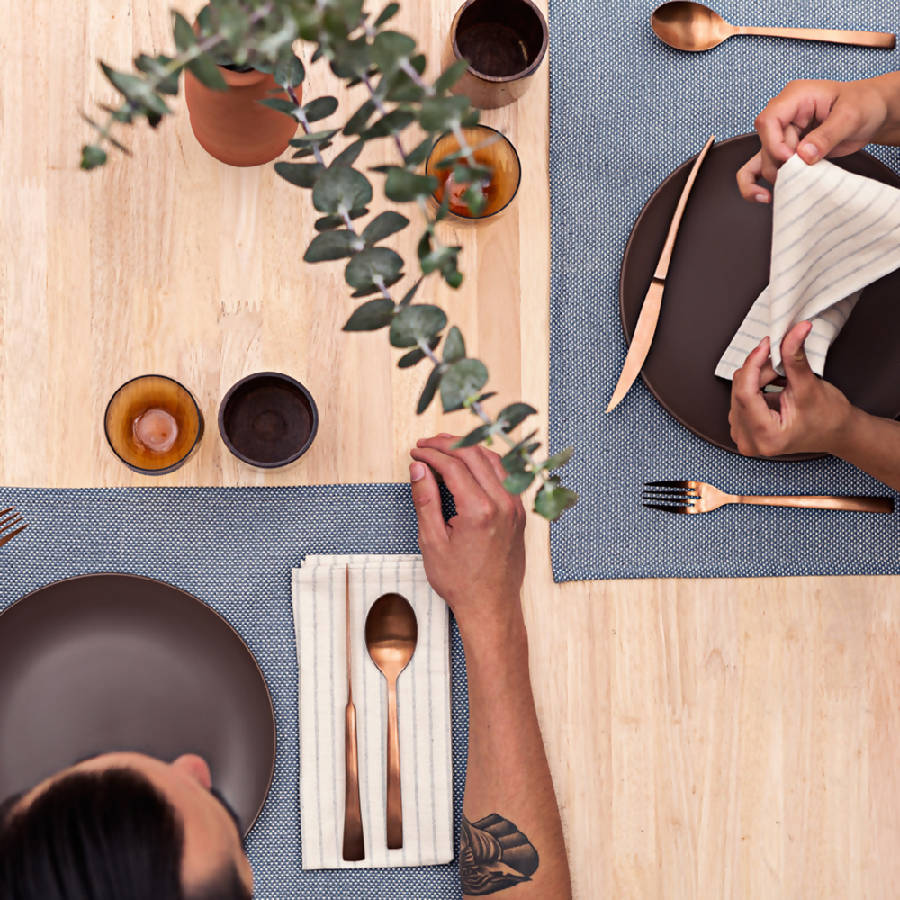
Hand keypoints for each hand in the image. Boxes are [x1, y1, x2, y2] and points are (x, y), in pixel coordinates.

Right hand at [408, 434, 524, 634]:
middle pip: (475, 455)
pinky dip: (485, 462)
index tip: (416, 452)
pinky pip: (505, 475)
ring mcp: (516, 507)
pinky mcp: (520, 512)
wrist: (491, 606)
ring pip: (493, 460)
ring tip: (444, 447)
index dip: (431, 454)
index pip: (454, 465)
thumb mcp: (432, 541)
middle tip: (426, 444)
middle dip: (447, 444)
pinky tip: (469, 463)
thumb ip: (425, 500)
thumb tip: (418, 468)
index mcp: (480, 511)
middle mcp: (503, 504)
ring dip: (467, 449)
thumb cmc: (461, 582)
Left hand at [729, 321, 852, 456]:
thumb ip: (795, 357)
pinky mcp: (742, 430)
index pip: (745, 393)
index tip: (766, 344)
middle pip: (741, 392)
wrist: (837, 433)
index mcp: (765, 436)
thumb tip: (796, 330)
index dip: (753, 364)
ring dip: (759, 378)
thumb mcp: (810, 385)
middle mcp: (748, 441)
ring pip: (739, 393)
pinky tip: (775, 387)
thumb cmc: (828, 417)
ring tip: (784, 378)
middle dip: (760, 371)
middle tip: (782, 361)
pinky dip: (756, 387)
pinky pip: (740, 400)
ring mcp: (743, 437)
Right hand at [736, 76, 898, 202]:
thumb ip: (826, 135)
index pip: (769, 120)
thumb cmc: (864, 104)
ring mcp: (783, 134)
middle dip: (779, 162)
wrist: (872, 112)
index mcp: (795, 97)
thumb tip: (803, 155)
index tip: (792, 158)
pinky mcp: (786, 151)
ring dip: (773, 175)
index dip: (775, 143)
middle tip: (801, 170)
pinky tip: (764, 196)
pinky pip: (761, 167)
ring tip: (789, 185)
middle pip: (765, 144)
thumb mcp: (850, 116)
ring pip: (762, 159)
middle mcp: (784, 115)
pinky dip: (757, 183)